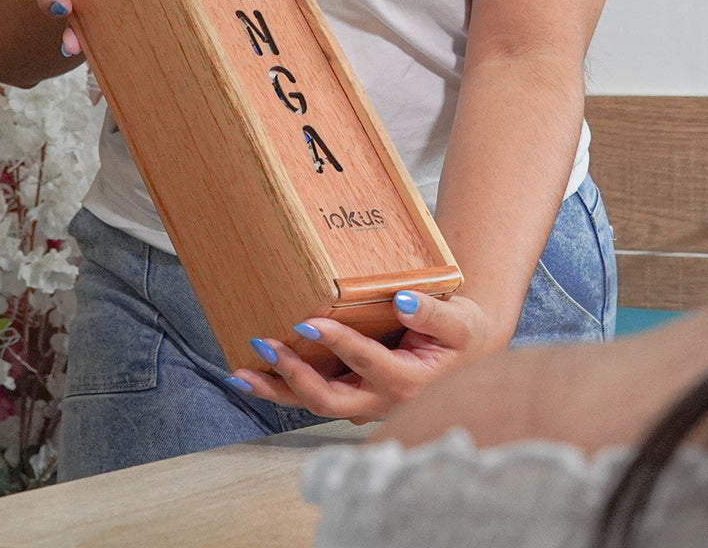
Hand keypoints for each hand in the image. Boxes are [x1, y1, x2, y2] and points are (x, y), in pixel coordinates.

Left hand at [226, 290, 494, 422]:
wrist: (465, 356)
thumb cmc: (460, 335)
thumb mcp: (457, 321)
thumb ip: (431, 313)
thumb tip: (403, 300)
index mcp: (407, 383)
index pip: (365, 361)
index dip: (337, 343)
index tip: (309, 323)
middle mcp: (380, 402)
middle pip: (329, 399)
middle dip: (293, 375)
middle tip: (265, 346)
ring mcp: (363, 405)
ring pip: (314, 404)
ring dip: (277, 390)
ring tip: (241, 374)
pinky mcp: (351, 398)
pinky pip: (313, 397)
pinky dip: (282, 389)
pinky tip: (252, 376)